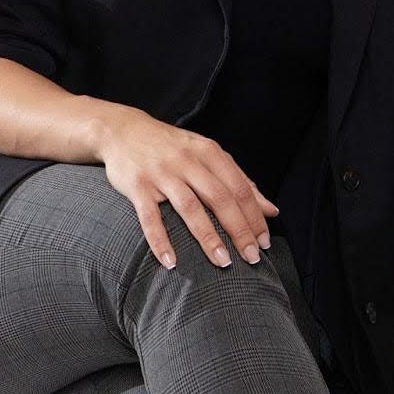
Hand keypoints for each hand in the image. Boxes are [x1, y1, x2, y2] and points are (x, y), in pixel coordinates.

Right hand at [95, 108, 277, 269]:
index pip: (239, 187)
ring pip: (189, 207)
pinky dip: (160, 241)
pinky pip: (150, 217)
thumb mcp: (207, 154)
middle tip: (251, 257)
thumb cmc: (171, 147)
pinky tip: (170, 262)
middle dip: (238, 230)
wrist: (122, 130)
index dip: (254, 216)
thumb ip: (238, 180)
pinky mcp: (137, 186)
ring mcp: (161, 173)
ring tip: (222, 262)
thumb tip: (271, 210)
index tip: (264, 243)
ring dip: (207, 237)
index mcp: (208, 152)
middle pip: (219, 198)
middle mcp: (186, 161)